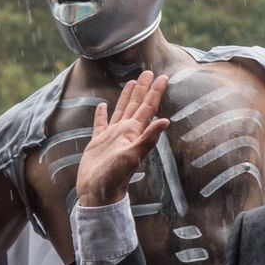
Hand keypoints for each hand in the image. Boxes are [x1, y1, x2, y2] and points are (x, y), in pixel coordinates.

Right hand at [76, 71, 169, 207]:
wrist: (98, 193)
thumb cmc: (115, 177)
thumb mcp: (133, 156)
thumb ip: (149, 138)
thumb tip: (166, 121)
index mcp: (134, 132)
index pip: (147, 107)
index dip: (155, 92)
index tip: (163, 76)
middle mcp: (125, 131)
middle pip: (136, 105)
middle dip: (143, 88)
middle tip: (149, 71)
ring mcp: (112, 136)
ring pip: (121, 110)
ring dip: (127, 96)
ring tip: (131, 82)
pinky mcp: (98, 142)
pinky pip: (100, 123)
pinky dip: (101, 114)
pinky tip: (102, 105)